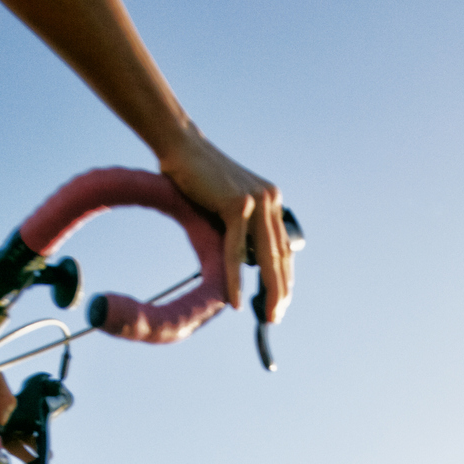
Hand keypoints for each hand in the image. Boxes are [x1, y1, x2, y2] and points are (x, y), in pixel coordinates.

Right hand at [158, 129, 291, 324]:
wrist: (179, 146)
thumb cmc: (196, 177)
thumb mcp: (225, 205)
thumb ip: (239, 229)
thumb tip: (242, 263)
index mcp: (271, 200)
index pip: (282, 247)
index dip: (284, 278)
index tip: (281, 302)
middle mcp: (270, 199)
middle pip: (280, 256)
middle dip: (281, 290)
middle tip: (277, 317)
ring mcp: (256, 201)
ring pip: (265, 256)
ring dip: (269, 290)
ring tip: (269, 315)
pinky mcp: (236, 204)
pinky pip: (236, 251)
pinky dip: (236, 278)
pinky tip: (236, 300)